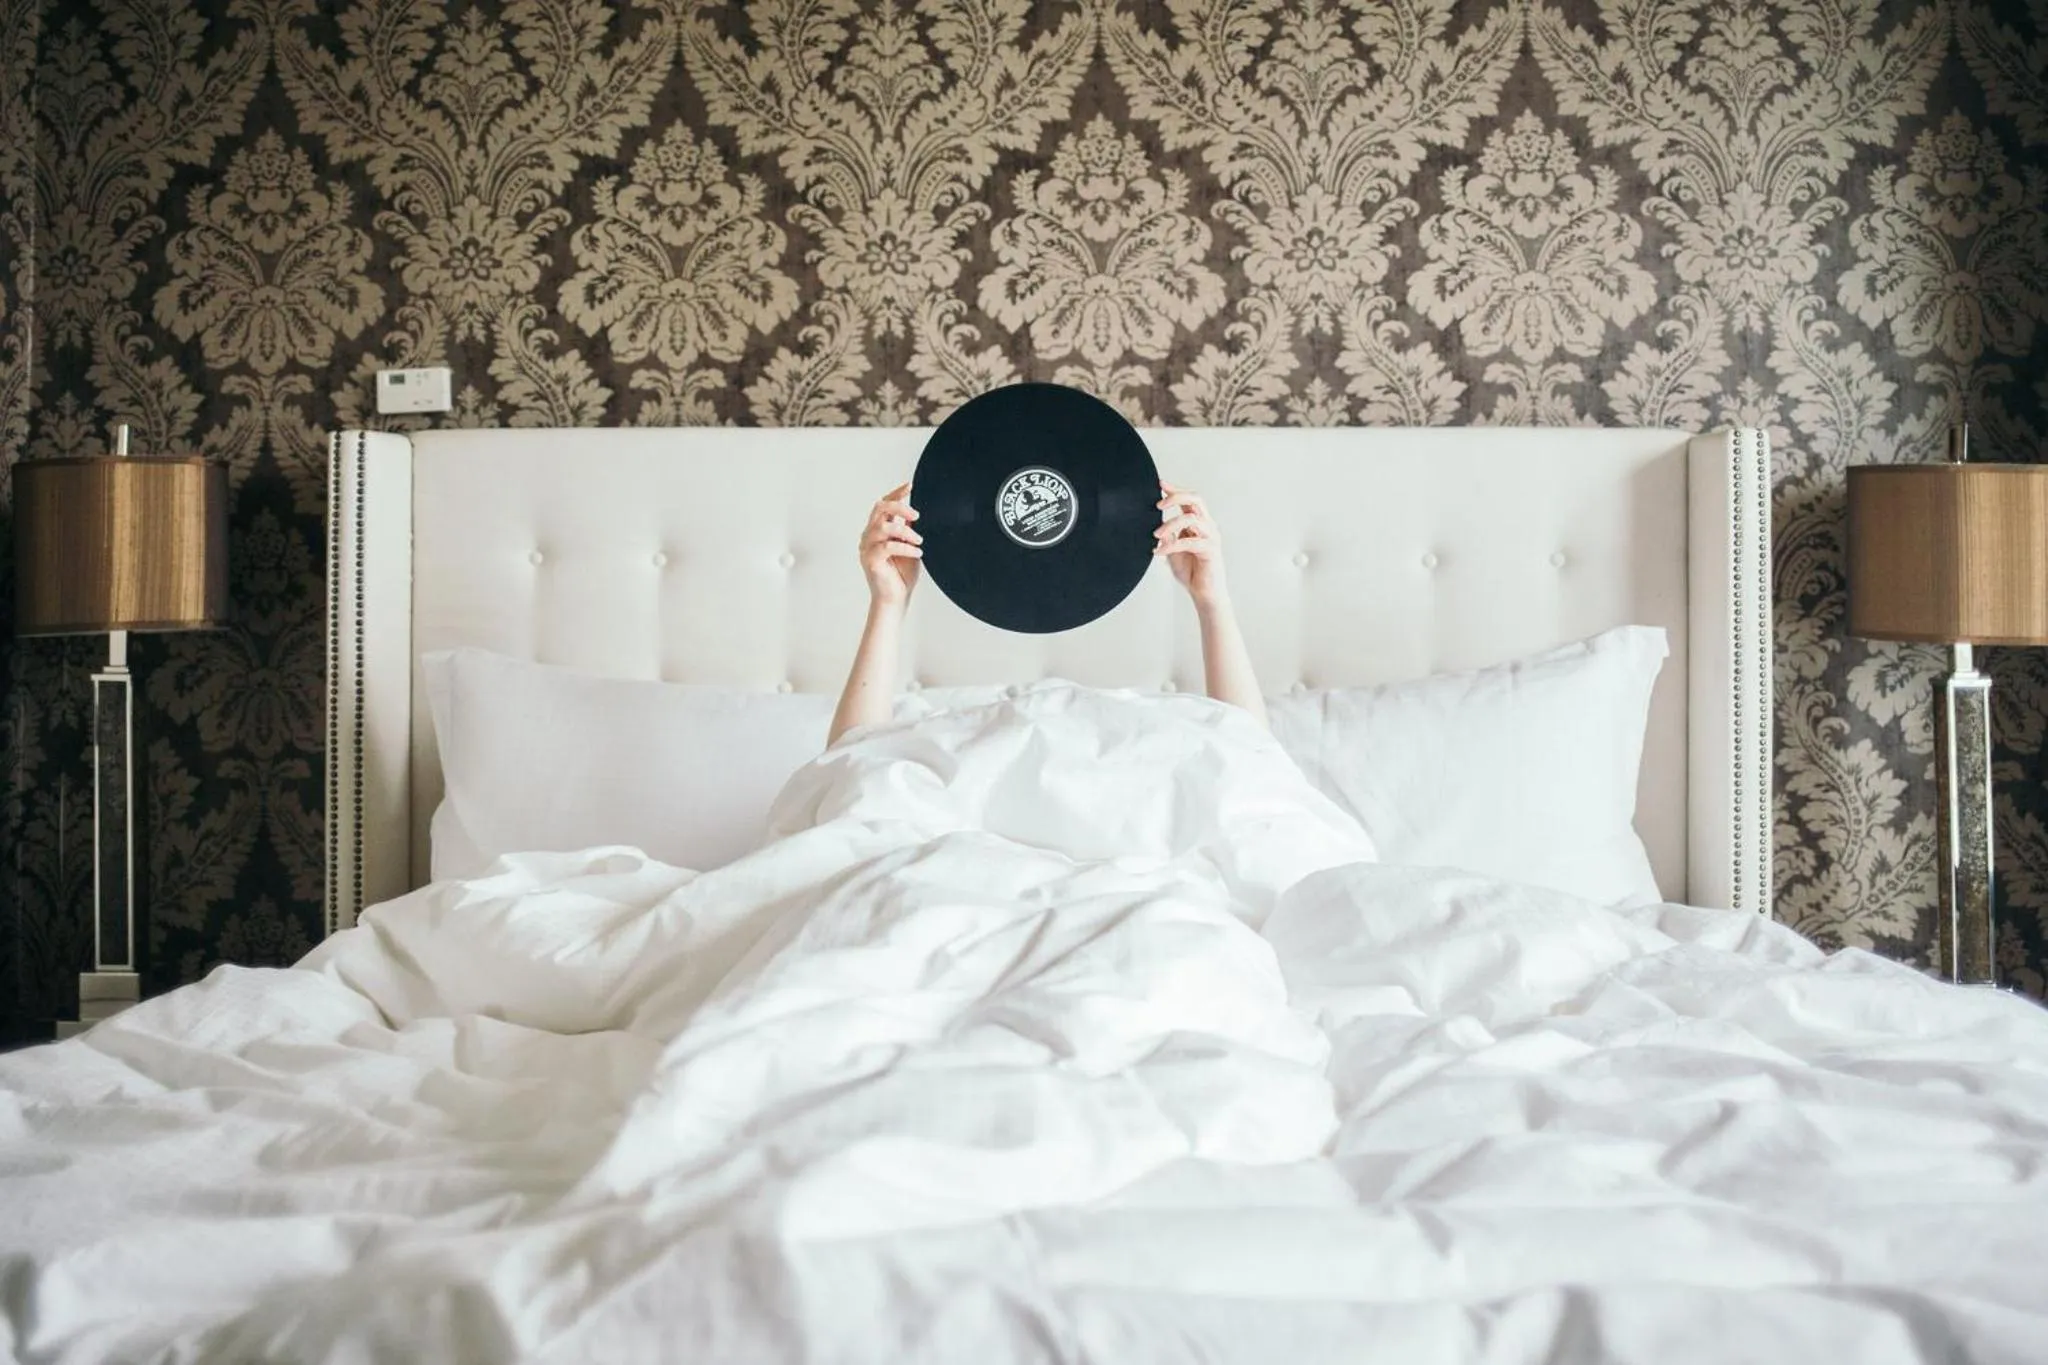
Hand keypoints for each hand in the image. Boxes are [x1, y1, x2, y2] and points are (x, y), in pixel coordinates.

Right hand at [860, 482, 921, 611]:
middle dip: (899, 506)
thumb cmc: (902, 574)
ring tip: (919, 541)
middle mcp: (869, 536)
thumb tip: (914, 512)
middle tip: (917, 515)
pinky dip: (905, 547)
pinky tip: (917, 552)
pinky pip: (887, 546)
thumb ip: (908, 528)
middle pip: (879, 508)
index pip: (883, 505)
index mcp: (877, 530)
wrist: (895, 599)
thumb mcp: (909, 545)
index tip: (910, 485)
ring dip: (905, 531)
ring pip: (884, 526)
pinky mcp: (870, 560)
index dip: (896, 493)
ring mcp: (867, 547)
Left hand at [1155, 482, 1227, 608]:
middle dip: (1176, 497)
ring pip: (1192, 518)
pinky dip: (1171, 546)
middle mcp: (1207, 526)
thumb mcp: (1173, 550)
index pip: (1189, 500)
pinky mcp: (1210, 549)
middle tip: (1158, 505)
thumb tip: (1157, 526)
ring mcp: (1211, 536)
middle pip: (1196, 500)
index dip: (1175, 490)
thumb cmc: (1191, 572)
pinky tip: (1158, 552)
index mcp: (1199, 523)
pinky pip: (1189, 541)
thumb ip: (1168, 536)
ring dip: (1170, 524)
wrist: (1204, 593)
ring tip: (1156, 535)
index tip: (1160, 484)